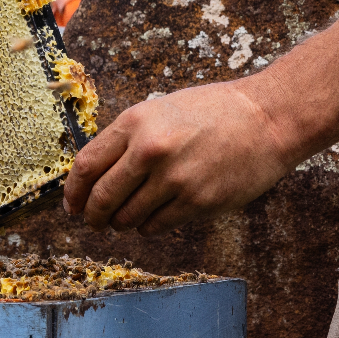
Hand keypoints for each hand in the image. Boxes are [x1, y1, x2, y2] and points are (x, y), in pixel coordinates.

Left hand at [61, 78, 302, 232]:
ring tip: (126, 220)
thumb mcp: (161, 110)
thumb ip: (129, 139)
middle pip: (102, 198)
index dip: (73, 192)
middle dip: (93, 217)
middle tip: (94, 223)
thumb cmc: (214, 112)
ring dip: (122, 224)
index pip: (86, 166)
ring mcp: (174, 179)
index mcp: (135, 123)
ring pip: (128, 218)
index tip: (72, 206)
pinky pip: (157, 226)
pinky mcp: (197, 202)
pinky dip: (149, 227)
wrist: (266, 119)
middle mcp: (150, 151)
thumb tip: (96, 174)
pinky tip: (154, 219)